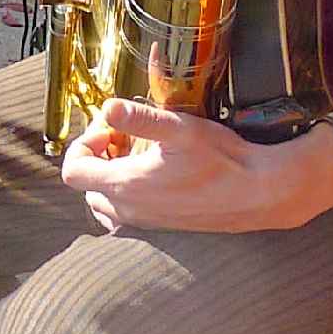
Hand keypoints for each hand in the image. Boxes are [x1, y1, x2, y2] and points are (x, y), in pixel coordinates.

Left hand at [60, 97, 332, 236]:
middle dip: (98, 156)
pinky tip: (156, 172)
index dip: (84, 142)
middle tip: (126, 136)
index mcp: (125, 187)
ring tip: (139, 153)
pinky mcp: (162, 227)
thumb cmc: (222, 160)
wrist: (259, 193)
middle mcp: (129, 211)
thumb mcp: (180, 129)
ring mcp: (145, 223)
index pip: (73, 170)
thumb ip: (140, 118)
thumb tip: (106, 106)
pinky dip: (128, 192)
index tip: (112, 127)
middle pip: (86, 186)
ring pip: (105, 202)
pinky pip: (127, 213)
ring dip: (112, 175)